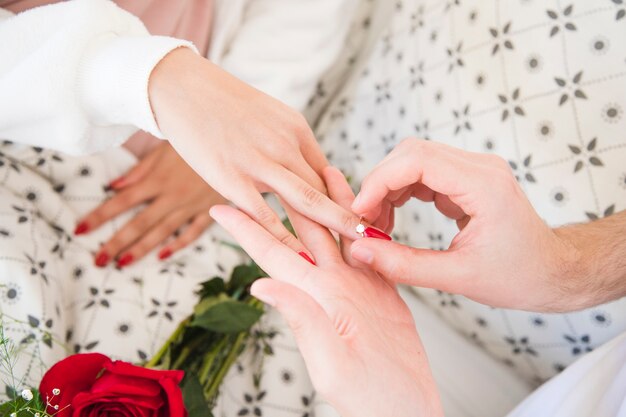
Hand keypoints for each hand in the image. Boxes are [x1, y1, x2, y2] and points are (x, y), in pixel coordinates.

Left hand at [75, 142, 224, 267]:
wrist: (237, 146)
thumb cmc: (198, 140)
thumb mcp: (166, 147)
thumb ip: (141, 169)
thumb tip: (113, 186)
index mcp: (158, 179)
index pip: (122, 200)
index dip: (100, 215)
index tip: (80, 230)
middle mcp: (171, 196)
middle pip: (139, 223)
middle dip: (116, 243)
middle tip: (98, 260)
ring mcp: (191, 206)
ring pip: (162, 232)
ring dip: (141, 249)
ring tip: (122, 264)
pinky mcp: (210, 210)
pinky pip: (193, 232)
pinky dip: (178, 245)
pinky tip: (163, 256)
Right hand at [148, 48, 366, 254]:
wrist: (182, 87)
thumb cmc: (223, 105)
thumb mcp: (268, 115)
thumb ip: (288, 143)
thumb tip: (304, 168)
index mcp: (297, 129)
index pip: (328, 172)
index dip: (347, 200)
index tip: (363, 221)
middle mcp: (286, 145)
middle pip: (326, 189)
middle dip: (352, 219)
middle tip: (375, 243)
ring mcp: (260, 162)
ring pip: (306, 203)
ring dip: (331, 231)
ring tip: (353, 255)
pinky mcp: (232, 177)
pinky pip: (264, 215)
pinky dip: (284, 239)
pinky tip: (298, 258)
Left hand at [210, 167, 442, 416]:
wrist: (405, 405)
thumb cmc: (370, 396)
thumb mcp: (331, 362)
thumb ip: (301, 320)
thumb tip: (260, 284)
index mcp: (314, 298)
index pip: (271, 255)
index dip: (245, 230)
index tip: (219, 206)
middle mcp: (331, 286)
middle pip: (302, 232)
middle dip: (285, 198)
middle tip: (270, 167)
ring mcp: (355, 286)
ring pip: (335, 232)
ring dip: (326, 200)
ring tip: (317, 169)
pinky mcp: (380, 288)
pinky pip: (367, 246)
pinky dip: (360, 221)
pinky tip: (355, 206)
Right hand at [350, 138, 585, 312]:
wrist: (553, 271)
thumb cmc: (518, 276)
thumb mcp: (457, 277)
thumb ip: (404, 265)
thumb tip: (359, 251)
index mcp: (483, 185)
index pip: (417, 160)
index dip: (379, 181)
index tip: (359, 212)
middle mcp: (479, 167)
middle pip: (411, 154)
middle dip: (379, 184)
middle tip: (363, 222)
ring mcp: (474, 170)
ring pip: (413, 161)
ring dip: (387, 189)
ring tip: (377, 226)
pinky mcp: (467, 179)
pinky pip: (423, 174)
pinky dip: (400, 193)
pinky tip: (393, 221)